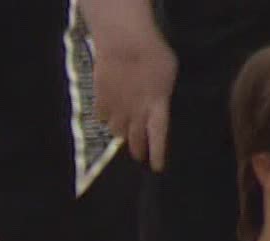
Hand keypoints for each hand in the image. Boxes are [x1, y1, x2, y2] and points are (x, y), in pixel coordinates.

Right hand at [92, 30, 175, 170]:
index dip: (158, 153)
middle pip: (136, 138)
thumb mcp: (168, 73)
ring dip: (122, 133)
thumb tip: (158, 102)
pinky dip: (106, 117)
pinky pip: (102, 117)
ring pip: (117, 131)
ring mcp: (116, 109)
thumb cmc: (153, 53)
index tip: (157, 168)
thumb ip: (161, 93)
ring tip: (123, 131)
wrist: (124, 43)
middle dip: (138, 149)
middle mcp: (136, 113)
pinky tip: (108, 112)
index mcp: (157, 106)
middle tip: (139, 157)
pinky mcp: (100, 102)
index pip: (158, 136)